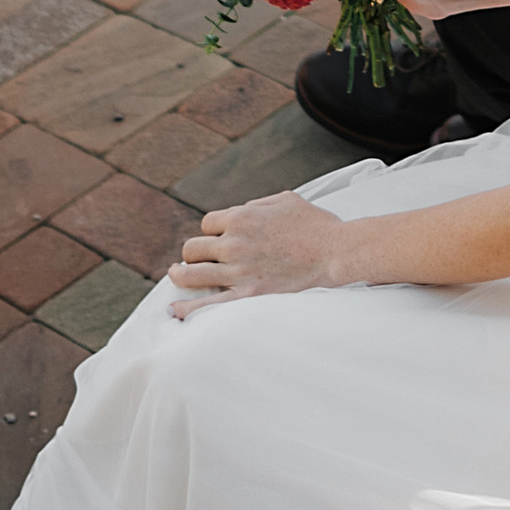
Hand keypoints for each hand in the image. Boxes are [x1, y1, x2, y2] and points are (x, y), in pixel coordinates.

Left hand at [175, 189, 349, 314]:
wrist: (334, 253)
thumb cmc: (315, 225)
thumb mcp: (285, 199)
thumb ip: (257, 204)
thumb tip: (240, 212)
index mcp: (242, 217)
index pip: (207, 223)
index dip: (211, 231)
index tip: (218, 239)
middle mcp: (234, 244)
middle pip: (193, 248)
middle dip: (194, 252)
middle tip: (199, 259)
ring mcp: (238, 272)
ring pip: (191, 274)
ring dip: (180, 274)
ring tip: (179, 275)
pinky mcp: (247, 296)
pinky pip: (207, 305)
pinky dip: (187, 308)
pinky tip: (175, 310)